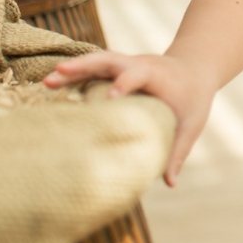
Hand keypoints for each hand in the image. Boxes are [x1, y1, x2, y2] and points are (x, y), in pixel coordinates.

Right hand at [45, 50, 216, 185]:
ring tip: (47, 81)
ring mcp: (126, 63)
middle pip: (109, 59)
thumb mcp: (191, 123)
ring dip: (73, 69)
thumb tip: (169, 183)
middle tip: (58, 73)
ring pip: (97, 61)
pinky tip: (53, 84)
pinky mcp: (117, 67)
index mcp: (157, 75)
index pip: (139, 74)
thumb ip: (179, 150)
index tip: (111, 96)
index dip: (126, 83)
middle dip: (84, 66)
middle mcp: (138, 63)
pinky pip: (94, 68)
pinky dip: (75, 74)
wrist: (195, 68)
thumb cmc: (193, 98)